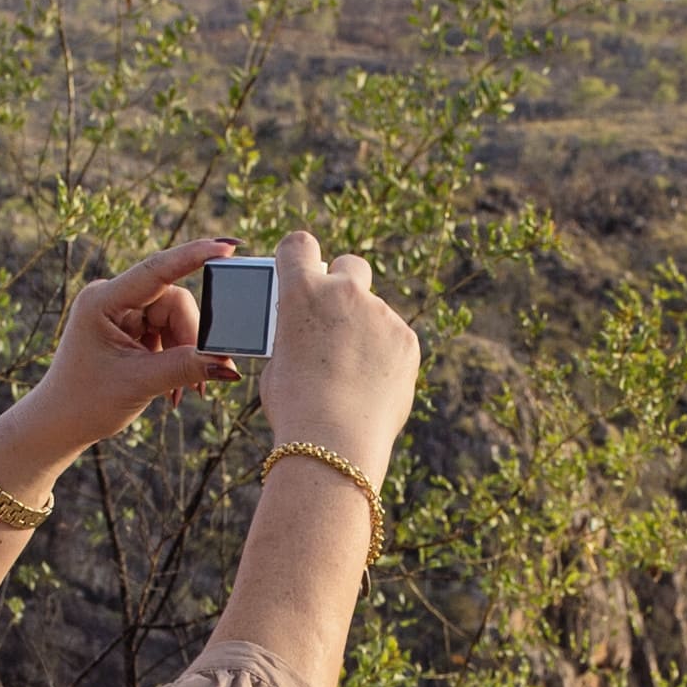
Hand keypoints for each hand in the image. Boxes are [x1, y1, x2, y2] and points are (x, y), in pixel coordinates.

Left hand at [0, 234, 243, 493]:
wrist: (60, 423)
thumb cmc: (87, 402)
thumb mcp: (140, 384)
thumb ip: (186, 368)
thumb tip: (228, 364)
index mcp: (102, 301)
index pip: (156, 270)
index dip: (193, 257)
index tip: (227, 248)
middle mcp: (111, 298)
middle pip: (173, 301)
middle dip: (191, 339)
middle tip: (203, 376)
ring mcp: (121, 312)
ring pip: (176, 318)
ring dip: (186, 352)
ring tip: (184, 390)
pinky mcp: (130, 327)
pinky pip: (168, 331)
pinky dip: (177, 356)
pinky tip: (174, 386)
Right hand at [255, 231, 419, 485]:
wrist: (333, 440)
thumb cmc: (295, 406)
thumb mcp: (279, 361)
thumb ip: (295, 333)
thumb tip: (308, 331)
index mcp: (301, 292)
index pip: (299, 245)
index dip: (298, 255)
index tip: (300, 268)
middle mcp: (344, 292)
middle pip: (350, 265)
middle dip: (344, 282)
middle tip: (336, 314)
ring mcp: (380, 313)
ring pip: (374, 311)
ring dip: (365, 329)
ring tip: (353, 375)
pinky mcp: (407, 339)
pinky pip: (394, 338)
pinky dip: (385, 354)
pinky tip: (372, 384)